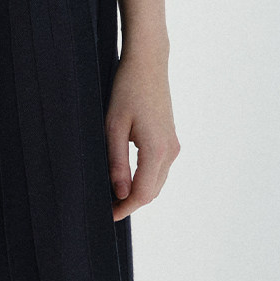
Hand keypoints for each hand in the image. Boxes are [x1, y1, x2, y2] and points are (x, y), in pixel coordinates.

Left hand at [105, 44, 179, 220]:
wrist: (148, 64)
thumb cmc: (127, 90)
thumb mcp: (113, 126)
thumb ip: (116, 162)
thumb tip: (120, 193)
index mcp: (156, 149)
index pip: (143, 193)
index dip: (125, 209)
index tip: (108, 216)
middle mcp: (170, 151)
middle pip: (152, 192)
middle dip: (130, 203)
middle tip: (106, 208)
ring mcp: (173, 145)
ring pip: (157, 182)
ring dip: (138, 192)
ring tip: (112, 195)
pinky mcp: (171, 140)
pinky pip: (159, 169)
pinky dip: (144, 179)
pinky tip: (126, 178)